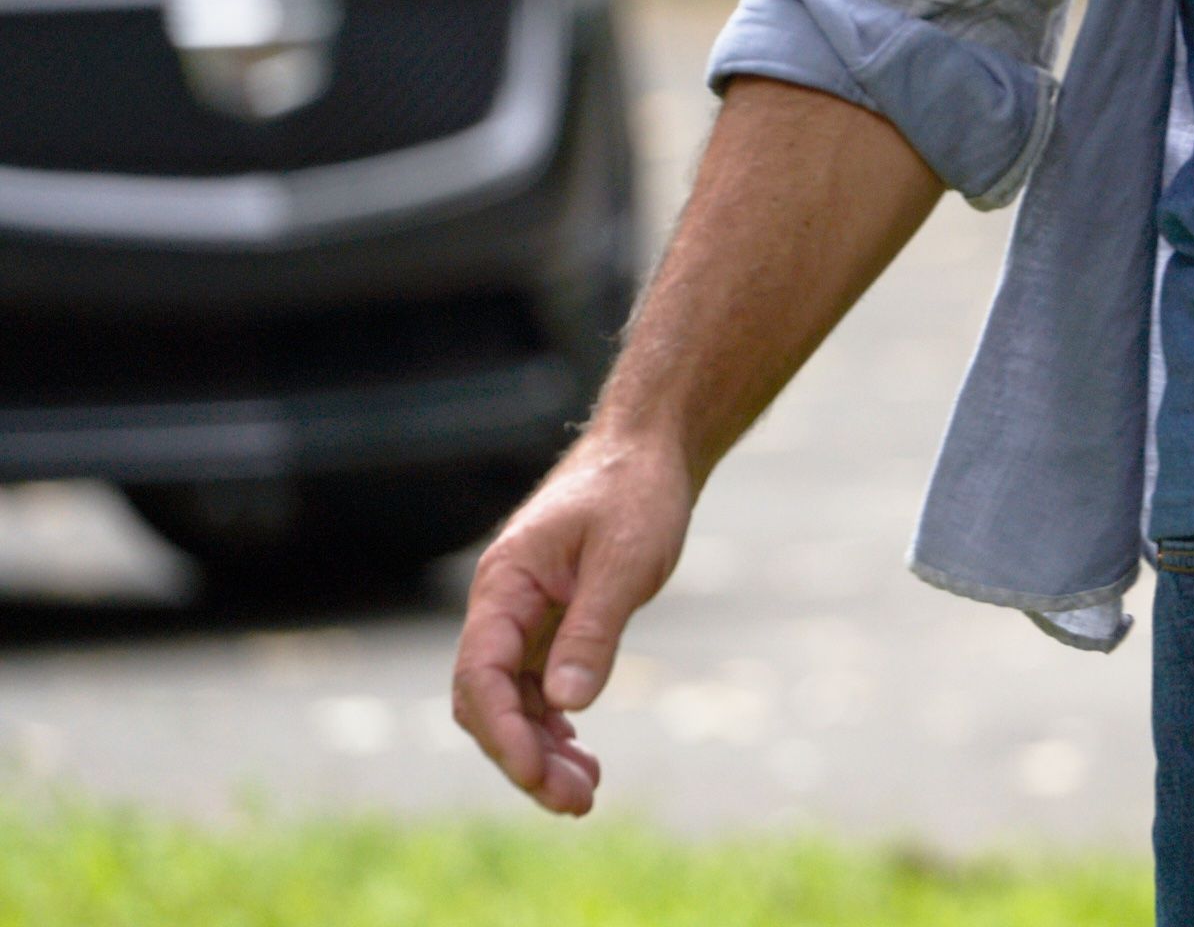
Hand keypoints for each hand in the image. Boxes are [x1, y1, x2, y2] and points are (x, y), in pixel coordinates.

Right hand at [450, 431, 693, 814]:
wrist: (650, 453)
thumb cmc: (636, 494)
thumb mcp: (624, 559)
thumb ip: (594, 629)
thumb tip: (568, 705)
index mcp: (503, 586)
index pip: (481, 675)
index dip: (503, 732)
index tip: (536, 775)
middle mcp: (502, 608)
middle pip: (489, 702)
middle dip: (523, 757)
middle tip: (576, 803)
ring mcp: (523, 621)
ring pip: (514, 705)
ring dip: (542, 752)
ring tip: (585, 796)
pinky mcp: (551, 628)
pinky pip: (539, 692)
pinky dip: (557, 729)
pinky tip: (582, 760)